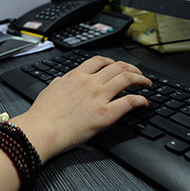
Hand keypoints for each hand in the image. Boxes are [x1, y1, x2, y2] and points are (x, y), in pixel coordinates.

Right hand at [11, 56, 150, 161]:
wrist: (42, 129)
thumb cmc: (43, 114)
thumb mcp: (48, 90)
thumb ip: (58, 83)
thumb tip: (60, 80)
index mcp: (76, 76)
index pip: (100, 61)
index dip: (113, 62)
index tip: (118, 66)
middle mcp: (90, 82)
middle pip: (118, 67)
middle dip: (132, 69)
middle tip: (138, 74)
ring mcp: (99, 97)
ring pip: (127, 79)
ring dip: (141, 79)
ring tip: (146, 84)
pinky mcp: (105, 114)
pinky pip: (129, 101)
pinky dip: (140, 100)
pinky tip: (144, 102)